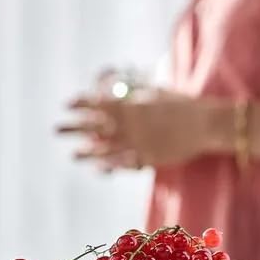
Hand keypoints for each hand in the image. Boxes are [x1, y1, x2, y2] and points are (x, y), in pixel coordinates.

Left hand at [56, 87, 227, 170]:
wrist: (203, 124)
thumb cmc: (181, 104)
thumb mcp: (155, 93)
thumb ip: (135, 95)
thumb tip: (121, 90)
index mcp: (131, 107)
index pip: (99, 104)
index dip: (81, 104)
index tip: (66, 104)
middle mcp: (130, 125)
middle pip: (95, 126)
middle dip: (74, 127)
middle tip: (56, 128)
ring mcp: (137, 143)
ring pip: (105, 149)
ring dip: (86, 152)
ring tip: (72, 154)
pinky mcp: (147, 158)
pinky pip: (124, 164)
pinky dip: (110, 167)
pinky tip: (97, 169)